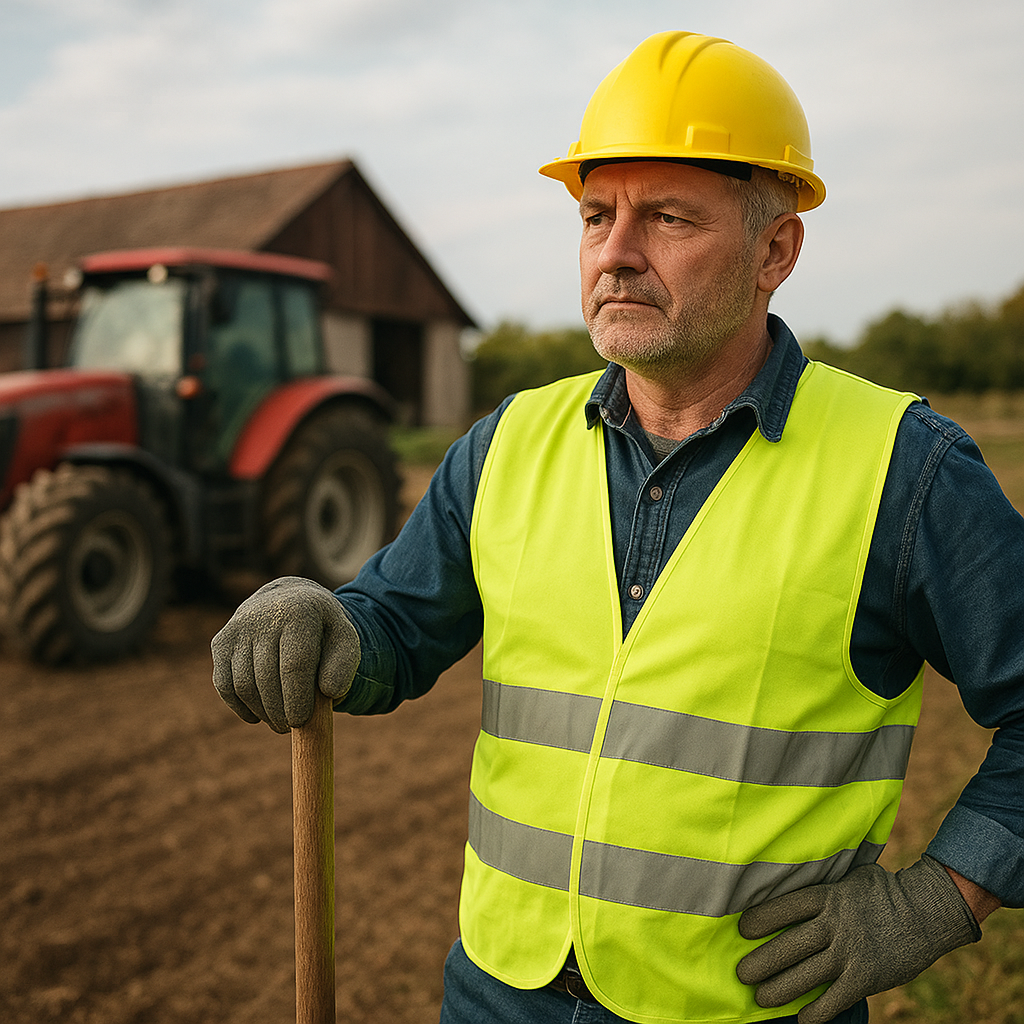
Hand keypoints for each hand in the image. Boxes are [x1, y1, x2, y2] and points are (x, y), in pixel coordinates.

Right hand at [211, 576, 359, 732]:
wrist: (289, 600)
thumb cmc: (321, 629)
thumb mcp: (344, 639)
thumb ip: (344, 665)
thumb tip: (331, 692)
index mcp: (299, 612)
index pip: (294, 664)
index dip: (297, 698)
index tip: (301, 721)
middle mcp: (264, 615)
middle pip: (266, 678)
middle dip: (279, 711)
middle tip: (291, 726)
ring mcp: (238, 627)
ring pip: (243, 684)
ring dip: (261, 711)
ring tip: (279, 721)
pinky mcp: (221, 641)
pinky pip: (225, 684)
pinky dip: (239, 707)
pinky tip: (257, 716)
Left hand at [736, 856, 980, 1023]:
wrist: (928, 911)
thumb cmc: (886, 891)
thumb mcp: (852, 876)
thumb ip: (827, 885)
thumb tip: (798, 879)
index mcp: (829, 896)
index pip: (785, 907)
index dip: (762, 919)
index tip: (742, 930)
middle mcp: (835, 925)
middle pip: (789, 945)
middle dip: (762, 962)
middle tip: (741, 973)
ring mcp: (850, 952)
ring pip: (806, 975)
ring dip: (780, 989)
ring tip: (760, 998)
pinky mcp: (866, 977)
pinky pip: (835, 999)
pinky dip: (817, 1012)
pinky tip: (802, 1019)